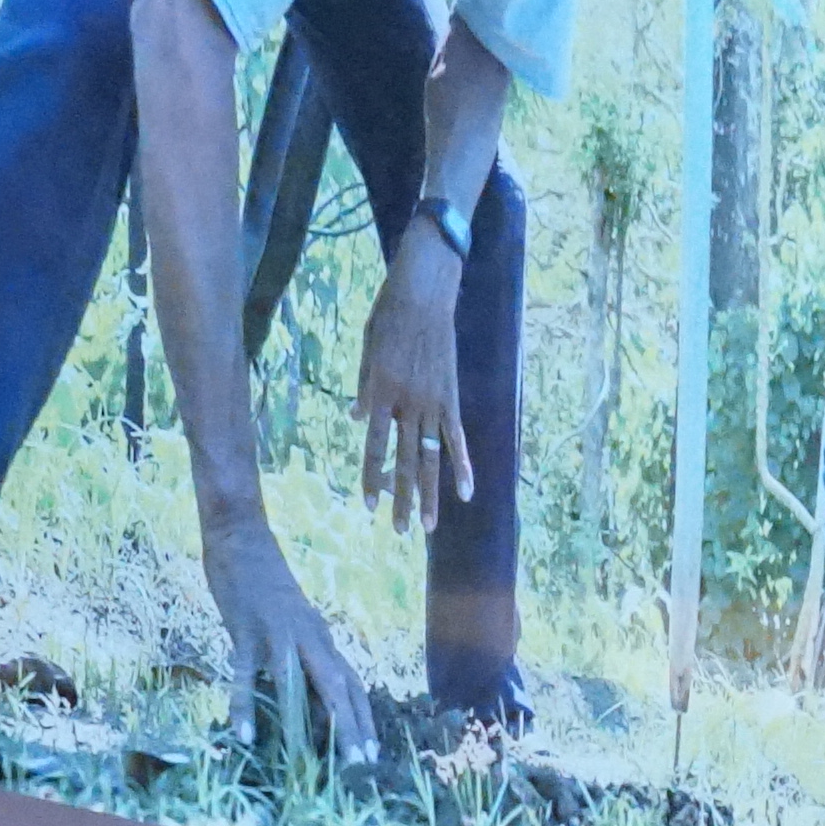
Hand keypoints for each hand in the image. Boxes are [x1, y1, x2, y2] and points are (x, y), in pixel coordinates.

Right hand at [195, 517, 375, 766]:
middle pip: (339, 688)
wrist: (241, 536)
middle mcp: (308, 639)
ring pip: (298, 685)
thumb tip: (307, 691)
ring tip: (314, 763)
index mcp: (321, 638)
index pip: (352, 683)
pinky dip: (245, 705)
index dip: (364, 717)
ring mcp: (277, 634)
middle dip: (352, 727)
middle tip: (364, 766)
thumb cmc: (264, 583)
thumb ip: (301, 653)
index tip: (374, 752)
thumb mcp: (292, 621)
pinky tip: (246, 735)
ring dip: (307, 724)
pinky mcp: (245, 630)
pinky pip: (245, 674)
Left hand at [357, 236, 470, 527]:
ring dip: (429, 494)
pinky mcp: (451, 398)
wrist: (423, 293)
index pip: (374, 446)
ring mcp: (432, 403)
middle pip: (403, 462)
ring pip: (430, 458)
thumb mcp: (367, 349)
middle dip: (401, 499)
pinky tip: (467, 492)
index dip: (372, 478)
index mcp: (380, 392)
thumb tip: (357, 420)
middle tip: (399, 532)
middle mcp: (406, 404)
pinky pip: (457, 439)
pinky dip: (463, 465)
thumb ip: (364, 387)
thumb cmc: (389, 316)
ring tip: (429, 526)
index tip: (368, 506)